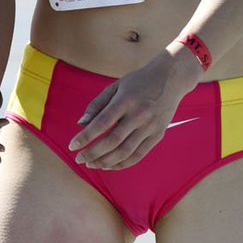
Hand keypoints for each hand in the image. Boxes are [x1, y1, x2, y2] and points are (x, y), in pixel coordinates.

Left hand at [67, 51, 200, 170]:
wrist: (171, 78)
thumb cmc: (139, 81)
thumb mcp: (116, 86)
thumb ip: (98, 105)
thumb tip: (81, 124)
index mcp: (126, 100)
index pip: (102, 123)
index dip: (85, 137)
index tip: (72, 146)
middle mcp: (139, 115)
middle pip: (112, 141)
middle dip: (93, 153)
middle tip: (79, 159)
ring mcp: (150, 126)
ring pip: (125, 152)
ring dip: (106, 162)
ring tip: (91, 164)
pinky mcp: (158, 135)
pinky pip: (139, 155)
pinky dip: (123, 163)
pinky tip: (109, 165)